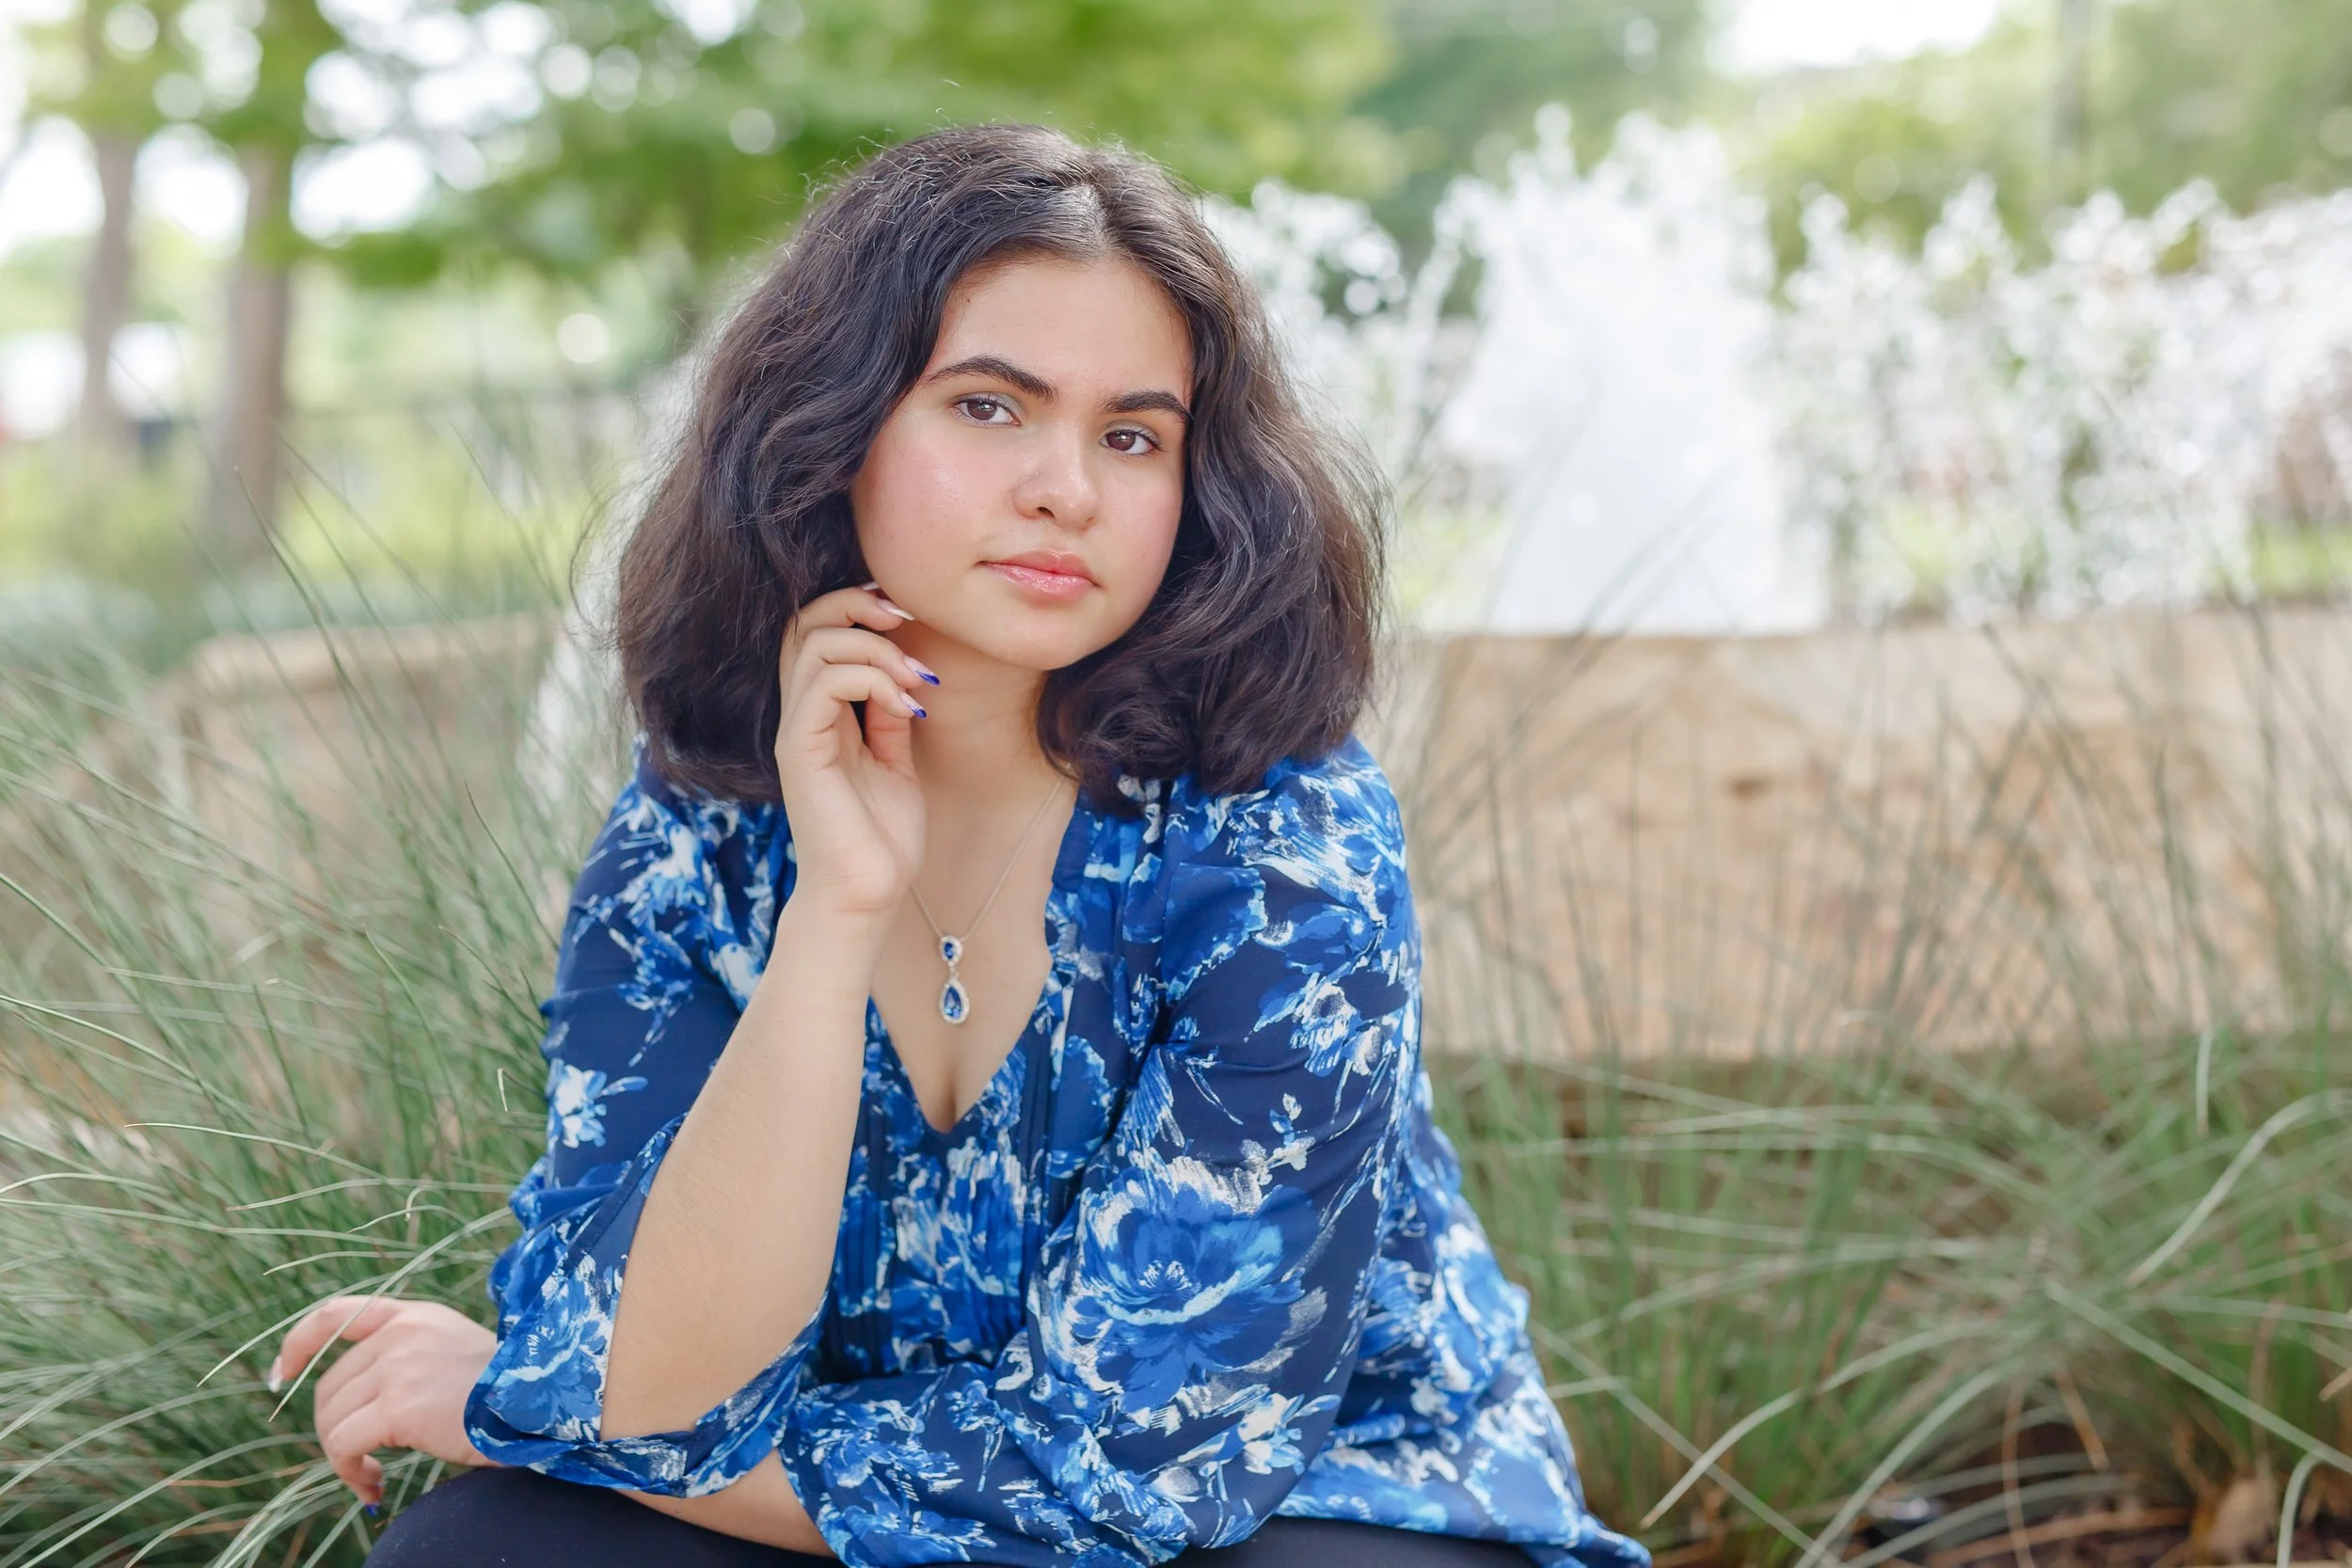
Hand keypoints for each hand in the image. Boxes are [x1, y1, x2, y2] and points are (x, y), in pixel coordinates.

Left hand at [271, 1295, 499, 1507]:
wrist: (542, 1401)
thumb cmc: (507, 1389)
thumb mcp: (453, 1351)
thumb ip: (408, 1356)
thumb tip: (355, 1398)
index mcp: (413, 1316)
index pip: (335, 1314)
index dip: (298, 1344)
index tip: (282, 1375)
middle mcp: (400, 1335)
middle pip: (330, 1385)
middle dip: (333, 1427)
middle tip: (358, 1457)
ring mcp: (398, 1368)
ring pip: (332, 1419)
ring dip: (343, 1456)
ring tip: (368, 1475)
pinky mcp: (398, 1407)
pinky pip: (345, 1446)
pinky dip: (349, 1471)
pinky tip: (373, 1485)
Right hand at [772, 582, 934, 918]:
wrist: (867, 896)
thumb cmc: (881, 838)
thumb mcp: (896, 762)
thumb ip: (890, 716)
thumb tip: (906, 673)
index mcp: (823, 714)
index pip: (818, 632)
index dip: (857, 606)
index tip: (909, 616)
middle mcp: (803, 715)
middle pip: (803, 622)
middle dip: (857, 603)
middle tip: (906, 620)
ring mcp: (798, 731)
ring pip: (814, 644)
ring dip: (876, 649)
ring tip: (917, 680)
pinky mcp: (801, 751)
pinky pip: (823, 685)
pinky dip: (872, 680)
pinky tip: (908, 706)